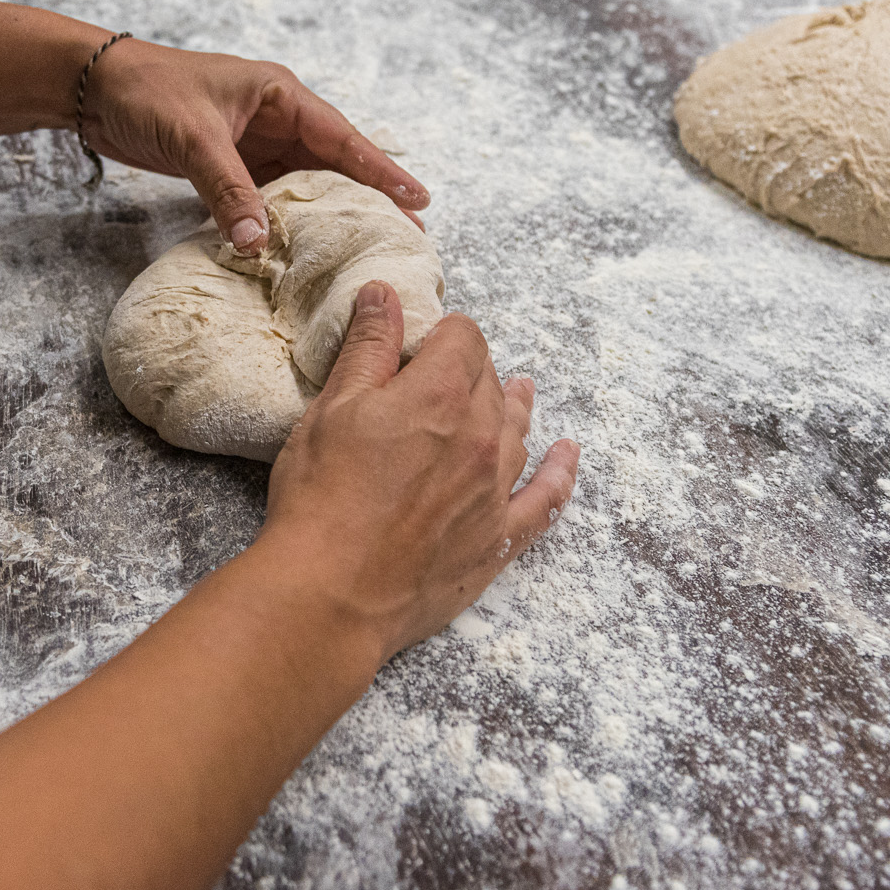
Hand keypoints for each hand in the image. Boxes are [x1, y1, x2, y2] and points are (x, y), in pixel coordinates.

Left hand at [81, 38, 427, 254]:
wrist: (94, 87)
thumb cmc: (146, 90)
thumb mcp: (193, 138)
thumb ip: (227, 190)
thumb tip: (256, 243)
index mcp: (279, 95)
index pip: (342, 138)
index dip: (381, 170)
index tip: (418, 199)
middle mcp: (275, 118)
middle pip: (333, 164)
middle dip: (367, 198)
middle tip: (406, 237)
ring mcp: (253, 142)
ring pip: (302, 183)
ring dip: (327, 214)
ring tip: (362, 248)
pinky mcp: (228, 164)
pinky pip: (266, 196)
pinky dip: (281, 222)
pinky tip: (297, 249)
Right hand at [260, 283, 579, 663]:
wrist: (332, 595)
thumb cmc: (321, 500)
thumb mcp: (332, 409)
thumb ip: (367, 348)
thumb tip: (384, 294)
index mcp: (440, 395)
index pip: (463, 337)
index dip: (442, 333)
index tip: (425, 340)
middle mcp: (482, 436)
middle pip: (492, 382)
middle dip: (471, 370)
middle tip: (447, 373)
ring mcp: (496, 490)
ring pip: (519, 431)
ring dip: (516, 407)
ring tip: (520, 390)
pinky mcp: (498, 539)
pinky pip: (546, 500)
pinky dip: (560, 474)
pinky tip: (567, 456)